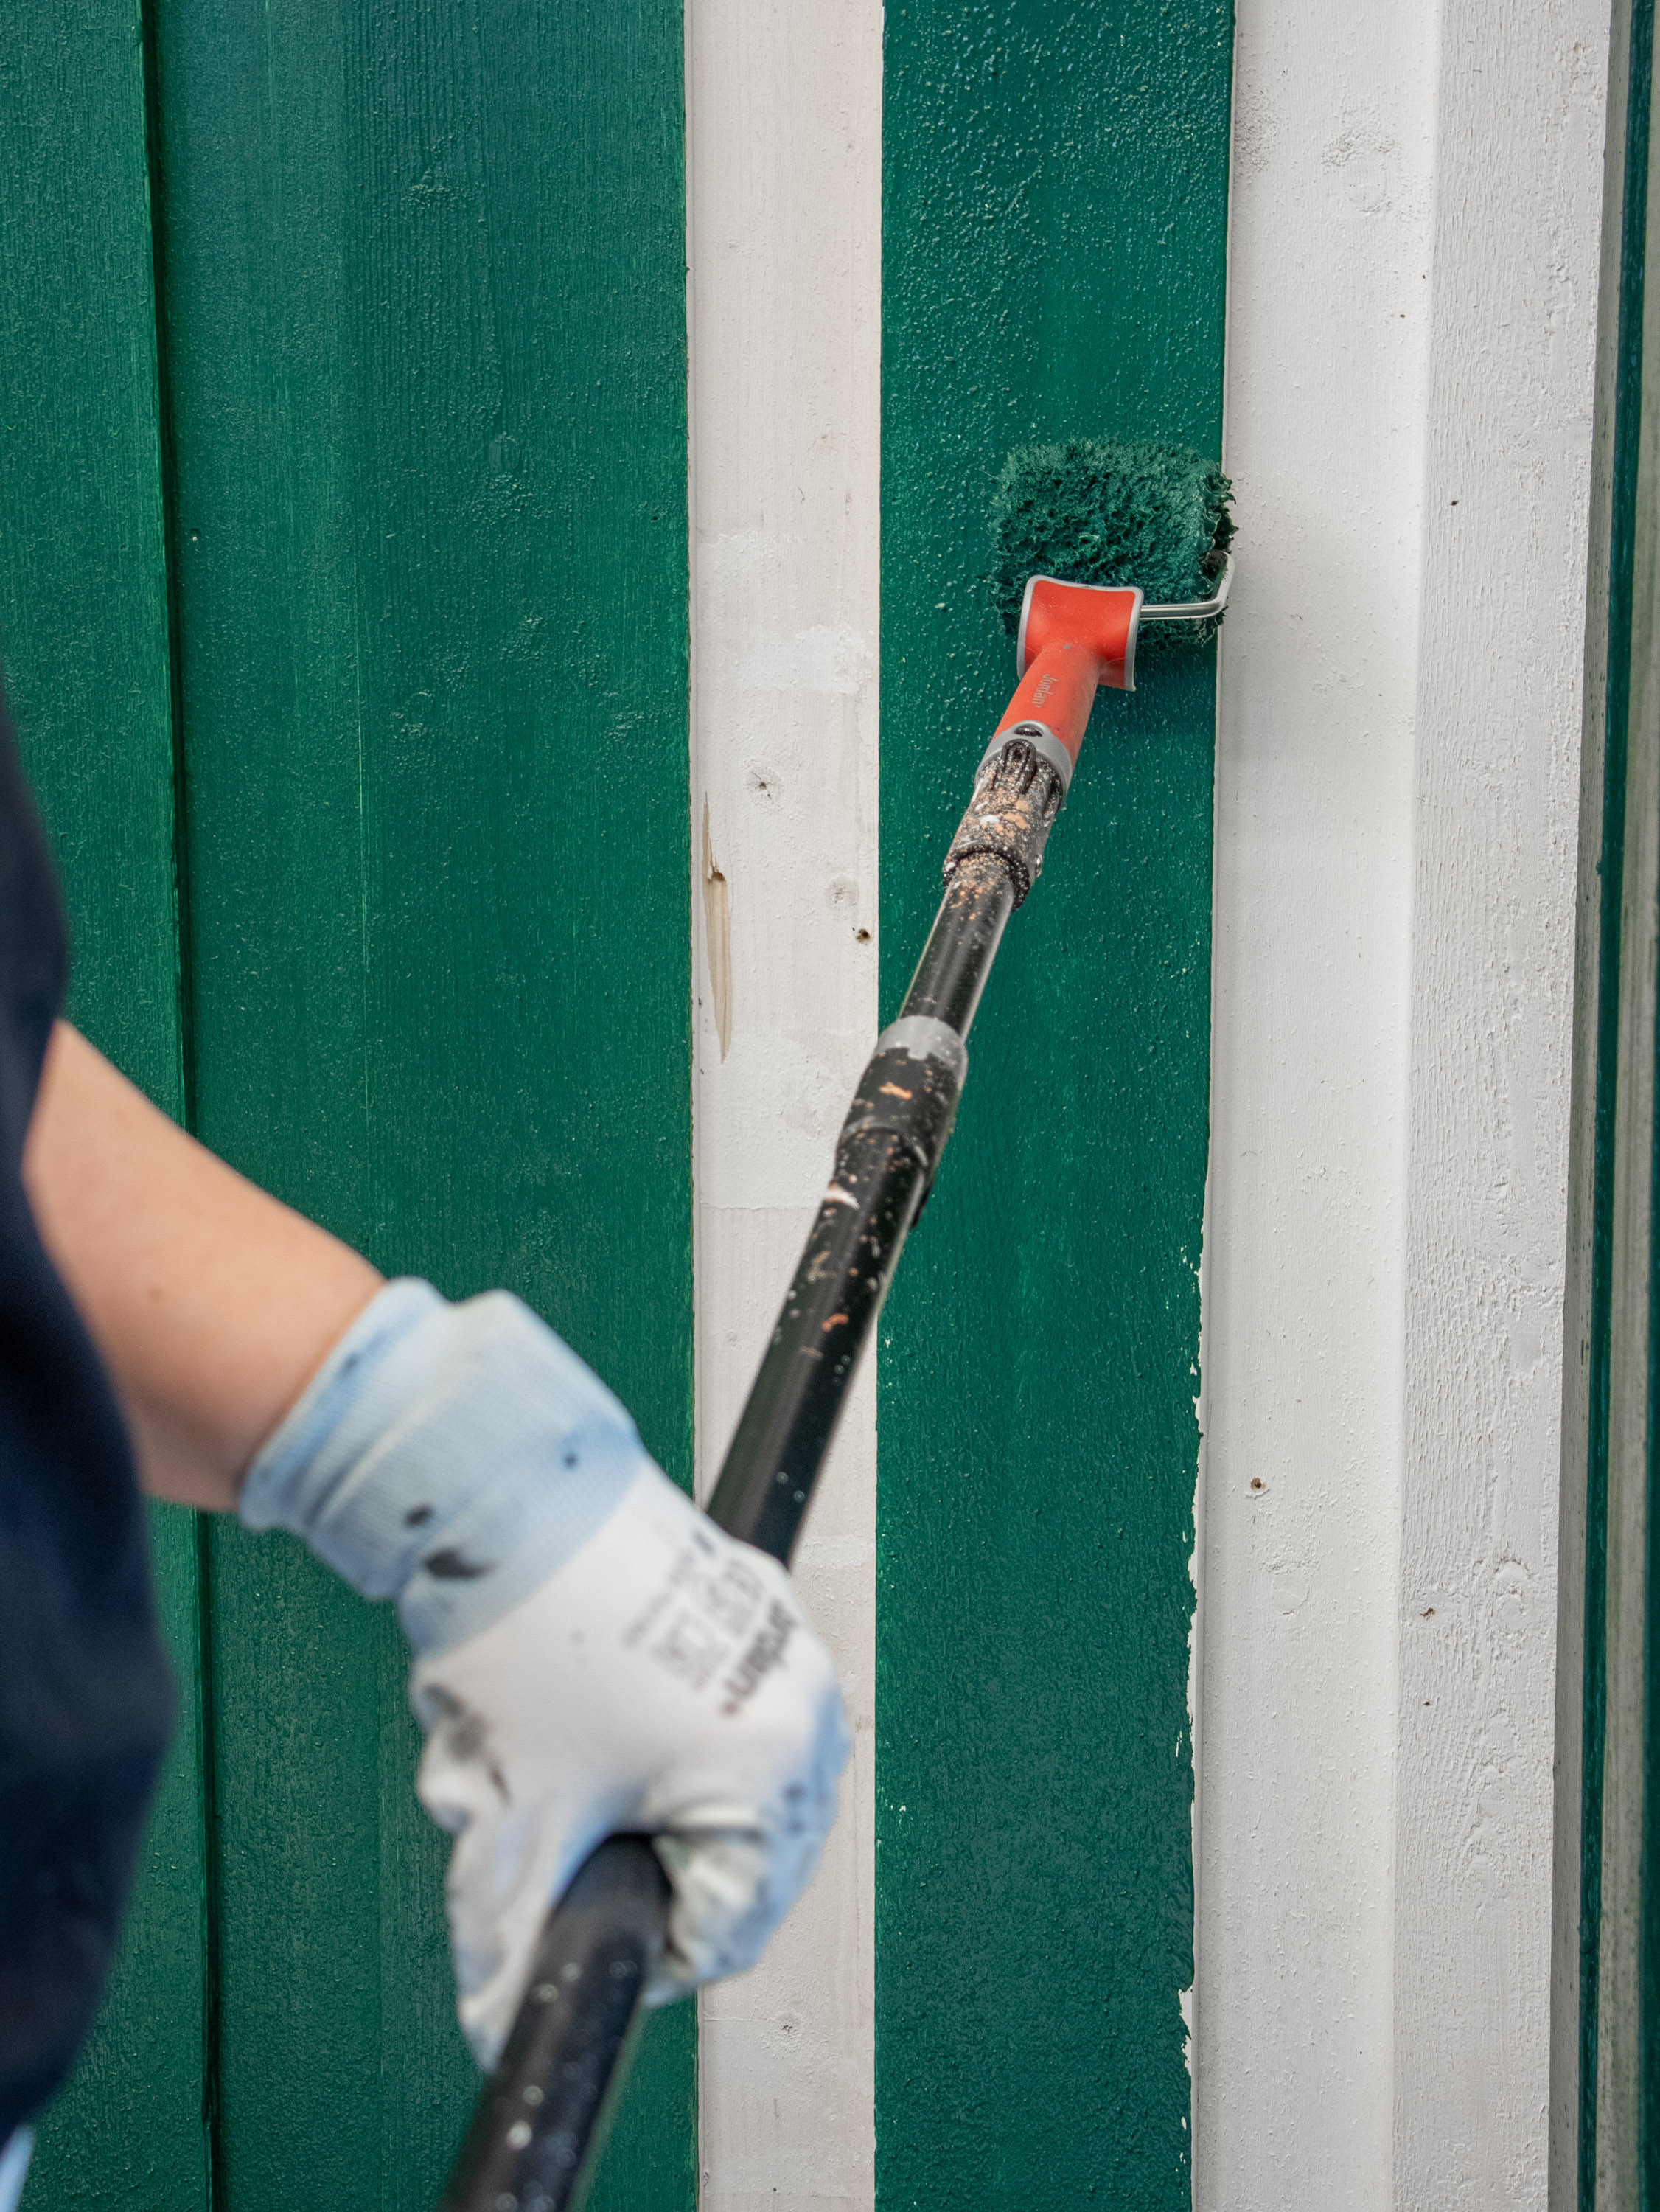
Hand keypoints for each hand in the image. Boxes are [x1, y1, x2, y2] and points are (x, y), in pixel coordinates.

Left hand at [413, 1459, 845, 2060]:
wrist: (506, 1492)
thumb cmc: (531, 1631)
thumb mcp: (520, 1816)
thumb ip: (514, 1940)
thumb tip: (499, 2024)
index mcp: (771, 1770)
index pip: (730, 1930)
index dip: (640, 1952)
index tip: (575, 1932)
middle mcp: (801, 1704)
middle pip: (739, 1856)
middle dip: (638, 1861)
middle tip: (559, 1836)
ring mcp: (782, 1643)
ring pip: (725, 1781)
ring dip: (645, 1796)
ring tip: (557, 1759)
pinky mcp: (751, 1599)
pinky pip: (720, 1707)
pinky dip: (653, 1727)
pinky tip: (578, 1702)